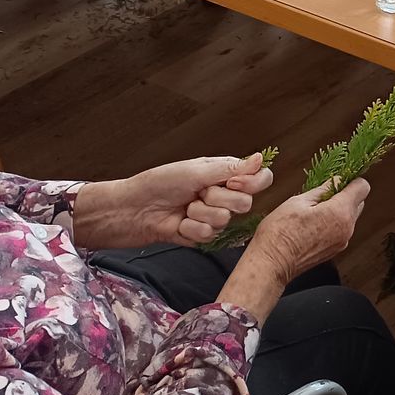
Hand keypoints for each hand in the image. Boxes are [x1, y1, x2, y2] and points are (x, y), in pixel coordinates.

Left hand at [73, 153, 273, 249]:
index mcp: (226, 175)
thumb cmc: (160, 183)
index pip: (260, 179)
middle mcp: (224, 195)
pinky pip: (209, 235)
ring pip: (225, 220)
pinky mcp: (203, 235)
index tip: (230, 181)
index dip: (251, 183)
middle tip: (198, 192)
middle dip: (218, 198)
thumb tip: (261, 158)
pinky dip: (190, 228)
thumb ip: (232, 168)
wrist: (133, 209)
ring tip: (184, 207)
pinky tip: (178, 222)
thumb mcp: (197, 170)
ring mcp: (214, 217)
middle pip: (246, 203)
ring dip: (200, 213)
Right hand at [246, 177, 368, 281]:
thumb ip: (322, 190)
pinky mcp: (335, 250)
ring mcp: (342, 242)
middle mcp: (346, 228)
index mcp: (340, 213)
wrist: (271, 263)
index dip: (351, 180)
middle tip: (322, 195)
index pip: (362, 188)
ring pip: (350, 217)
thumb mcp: (298, 202)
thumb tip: (334, 181)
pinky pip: (341, 230)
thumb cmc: (280, 234)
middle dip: (345, 195)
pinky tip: (313, 224)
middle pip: (359, 203)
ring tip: (313, 211)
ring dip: (338, 210)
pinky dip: (333, 224)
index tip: (338, 180)